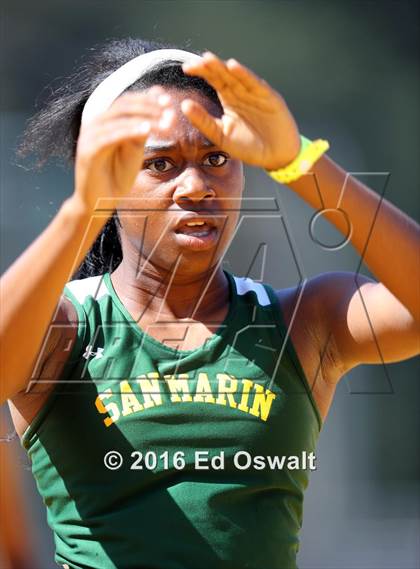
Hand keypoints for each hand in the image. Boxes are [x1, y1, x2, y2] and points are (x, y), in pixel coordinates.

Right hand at [74, 87, 172, 211]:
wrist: (99, 203)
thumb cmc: (116, 177)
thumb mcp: (134, 150)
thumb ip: (142, 130)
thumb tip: (157, 107)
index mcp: (104, 122)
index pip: (126, 102)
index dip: (147, 99)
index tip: (168, 100)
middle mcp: (94, 125)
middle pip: (123, 106)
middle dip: (149, 106)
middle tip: (169, 110)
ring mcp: (89, 137)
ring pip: (118, 118)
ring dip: (144, 118)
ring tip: (165, 122)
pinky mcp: (88, 152)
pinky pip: (110, 136)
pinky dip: (129, 131)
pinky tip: (146, 130)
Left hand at [182, 52, 300, 170]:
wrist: (275, 156)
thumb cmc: (249, 147)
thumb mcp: (221, 136)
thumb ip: (204, 122)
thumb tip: (183, 105)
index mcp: (229, 99)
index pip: (213, 80)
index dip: (201, 72)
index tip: (186, 68)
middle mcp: (241, 92)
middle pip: (223, 75)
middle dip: (210, 67)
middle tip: (196, 61)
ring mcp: (255, 93)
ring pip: (237, 76)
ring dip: (224, 68)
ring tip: (209, 60)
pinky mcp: (269, 97)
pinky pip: (255, 84)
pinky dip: (245, 75)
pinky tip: (234, 67)